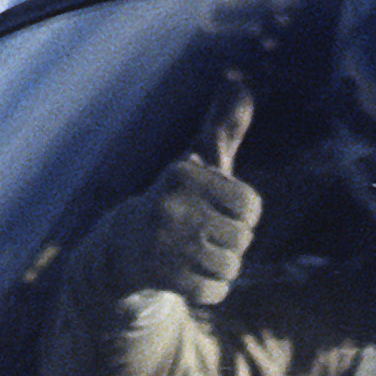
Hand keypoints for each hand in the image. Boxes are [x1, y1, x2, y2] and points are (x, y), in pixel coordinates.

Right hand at [108, 71, 260, 304]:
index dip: (245, 214)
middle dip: (232, 243)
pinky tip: (193, 277)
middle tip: (205, 236)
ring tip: (199, 256)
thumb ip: (223, 127)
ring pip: (230, 267)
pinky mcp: (162, 277)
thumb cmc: (177, 201)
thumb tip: (240, 83)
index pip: (250, 205)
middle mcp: (171, 206)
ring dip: (222, 268)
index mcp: (184, 174)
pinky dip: (211, 290)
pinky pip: (214, 292)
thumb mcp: (197, 162)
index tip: (224, 212)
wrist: (125, 246)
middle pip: (242, 238)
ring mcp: (164, 244)